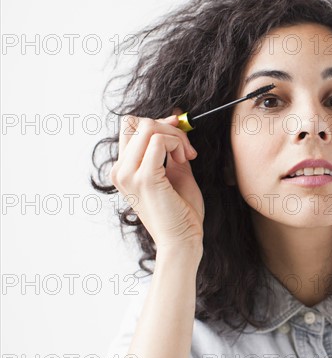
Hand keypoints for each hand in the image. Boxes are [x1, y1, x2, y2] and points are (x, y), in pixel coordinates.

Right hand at [110, 108, 204, 264]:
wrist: (182, 240)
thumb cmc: (181, 211)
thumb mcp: (175, 171)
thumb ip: (171, 147)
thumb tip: (174, 118)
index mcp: (124, 170)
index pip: (130, 128)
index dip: (157, 124)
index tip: (179, 137)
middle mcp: (120, 171)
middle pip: (136, 122)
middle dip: (168, 127)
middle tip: (185, 150)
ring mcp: (128, 174)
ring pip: (148, 126)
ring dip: (175, 136)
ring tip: (186, 156)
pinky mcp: (144, 178)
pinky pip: (159, 140)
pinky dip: (177, 143)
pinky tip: (185, 160)